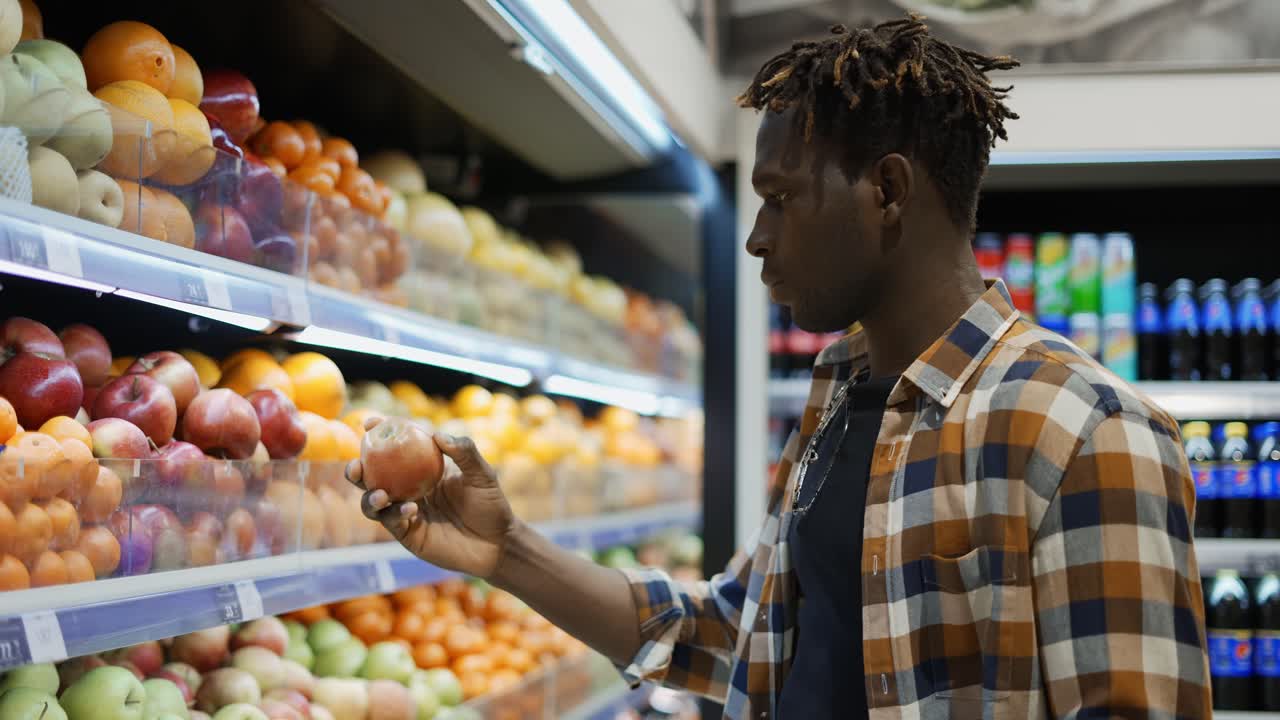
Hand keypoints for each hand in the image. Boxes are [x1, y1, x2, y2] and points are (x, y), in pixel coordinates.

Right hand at [346, 417, 515, 578]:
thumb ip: (464, 452)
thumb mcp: (482, 474)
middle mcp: (408, 488)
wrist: (496, 543)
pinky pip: (392, 522)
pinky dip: (395, 514)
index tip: (369, 423)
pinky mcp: (408, 535)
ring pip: (373, 503)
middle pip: (372, 476)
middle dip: (356, 470)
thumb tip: (438, 435)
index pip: (395, 447)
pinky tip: (411, 509)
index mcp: (422, 469)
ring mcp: (405, 512)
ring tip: (380, 494)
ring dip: (370, 497)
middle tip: (356, 465)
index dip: (379, 434)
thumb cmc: (490, 504)